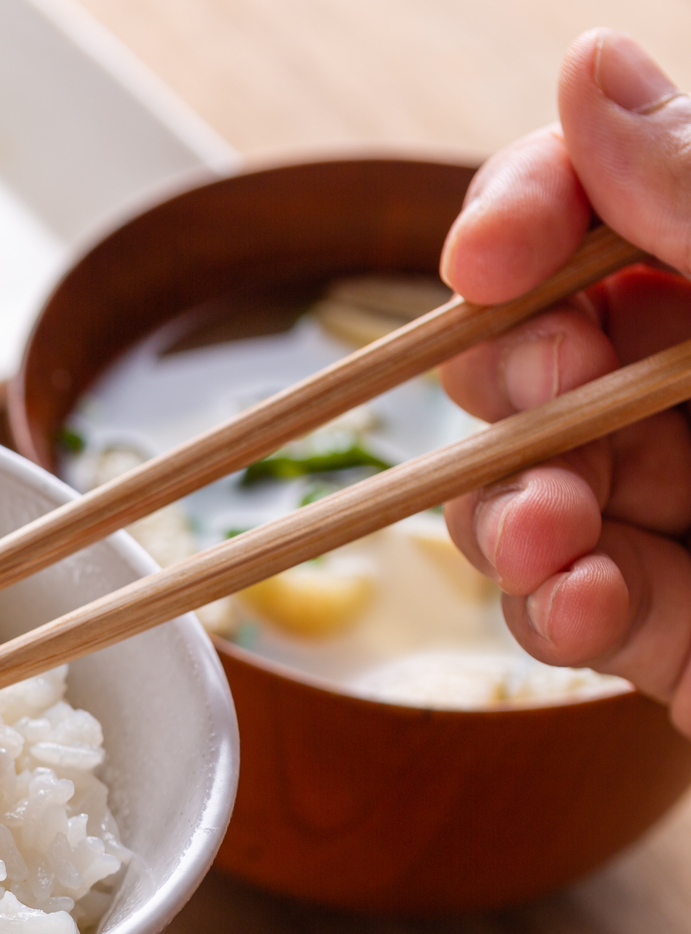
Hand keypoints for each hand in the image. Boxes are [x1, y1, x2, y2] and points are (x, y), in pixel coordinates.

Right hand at [438, 27, 690, 733]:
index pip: (625, 195)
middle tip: (533, 401)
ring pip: (537, 480)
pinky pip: (575, 605)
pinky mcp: (688, 635)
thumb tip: (594, 71)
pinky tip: (585, 606)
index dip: (534, 209)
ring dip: (511, 505)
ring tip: (549, 539)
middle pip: (551, 342)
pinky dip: (556, 607)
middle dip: (511, 374)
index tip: (489, 261)